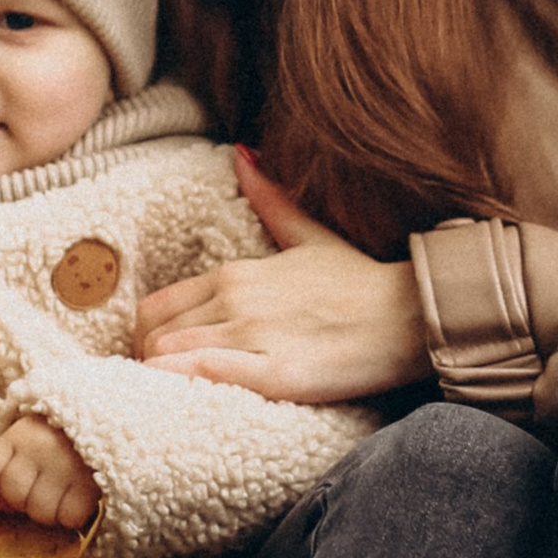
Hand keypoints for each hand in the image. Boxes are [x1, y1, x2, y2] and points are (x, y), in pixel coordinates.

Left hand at [0, 412, 99, 529]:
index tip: (9, 494)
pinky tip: (76, 503)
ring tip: (59, 499)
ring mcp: (66, 466)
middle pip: (12, 493)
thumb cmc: (57, 440)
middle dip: (22, 502)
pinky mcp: (91, 483)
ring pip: (39, 510)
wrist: (106, 420)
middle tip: (38, 495)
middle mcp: (39, 449)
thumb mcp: (25, 448)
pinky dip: (71, 517)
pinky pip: (70, 517)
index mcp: (19, 436)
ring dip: (47, 513)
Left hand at [134, 149, 427, 403]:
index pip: (156, 307)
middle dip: (147, 363)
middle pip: (155, 336)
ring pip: (168, 356)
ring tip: (167, 402)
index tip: (157, 358)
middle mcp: (236, 299)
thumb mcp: (310, 235)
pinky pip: (204, 375)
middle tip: (160, 387)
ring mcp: (254, 335)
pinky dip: (178, 387)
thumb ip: (271, 200)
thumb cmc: (361, 282)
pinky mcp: (276, 373)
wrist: (411, 314)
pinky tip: (176, 402)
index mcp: (235, 273)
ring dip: (158, 380)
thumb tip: (241, 155)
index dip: (146, 337)